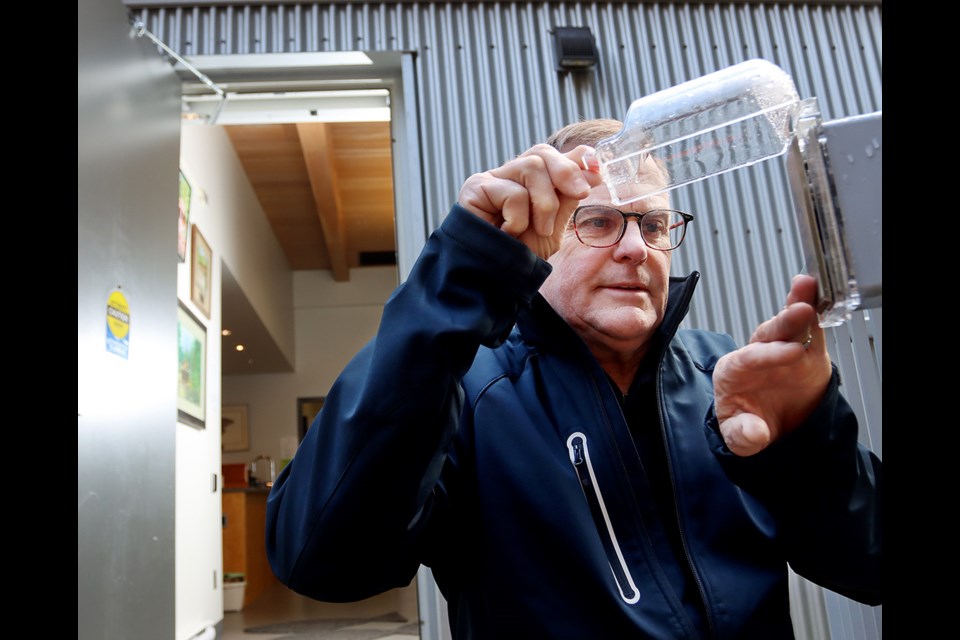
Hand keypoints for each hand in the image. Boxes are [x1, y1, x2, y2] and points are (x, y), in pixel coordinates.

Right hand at [457, 144, 602, 257]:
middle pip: (541, 153)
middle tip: (582, 194)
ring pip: (531, 167)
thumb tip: (594, 167)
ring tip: (540, 229)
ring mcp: (490, 180)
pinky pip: (512, 192)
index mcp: (525, 182)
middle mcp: (507, 176)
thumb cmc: (520, 256)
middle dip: (567, 172)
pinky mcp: (475, 188)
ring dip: (545, 203)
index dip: (575, 158)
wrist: (495, 279)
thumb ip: (567, 195)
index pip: (551, 155)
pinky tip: (508, 234)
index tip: (598, 171)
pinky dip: (519, 218)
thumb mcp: (553, 224)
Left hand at [713, 275, 832, 455]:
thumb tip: (754, 433)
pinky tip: (814, 290)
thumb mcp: (739, 438)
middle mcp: (756, 355)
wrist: (769, 426)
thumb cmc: (748, 425)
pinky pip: (808, 327)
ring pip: (788, 324)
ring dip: (797, 305)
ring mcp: (781, 349)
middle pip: (768, 334)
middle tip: (801, 312)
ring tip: (807, 287)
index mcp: (733, 371)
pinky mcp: (805, 349)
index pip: (749, 358)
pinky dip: (812, 308)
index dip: (770, 355)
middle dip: (785, 323)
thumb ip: (742, 435)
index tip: (793, 354)